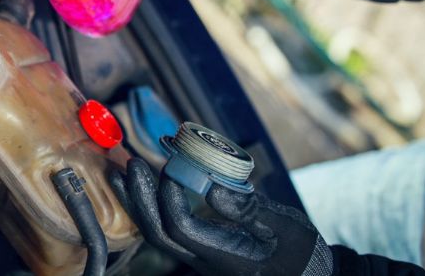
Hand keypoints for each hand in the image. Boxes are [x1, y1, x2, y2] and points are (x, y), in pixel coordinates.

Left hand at [110, 158, 333, 275]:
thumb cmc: (301, 253)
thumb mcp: (286, 228)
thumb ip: (250, 209)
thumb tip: (212, 188)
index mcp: (224, 257)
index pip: (181, 227)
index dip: (170, 195)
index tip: (172, 166)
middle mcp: (204, 261)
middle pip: (158, 233)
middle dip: (141, 197)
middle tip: (132, 164)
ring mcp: (199, 258)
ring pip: (157, 234)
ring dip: (138, 201)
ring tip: (123, 172)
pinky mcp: (200, 250)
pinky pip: (166, 230)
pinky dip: (151, 206)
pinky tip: (143, 187)